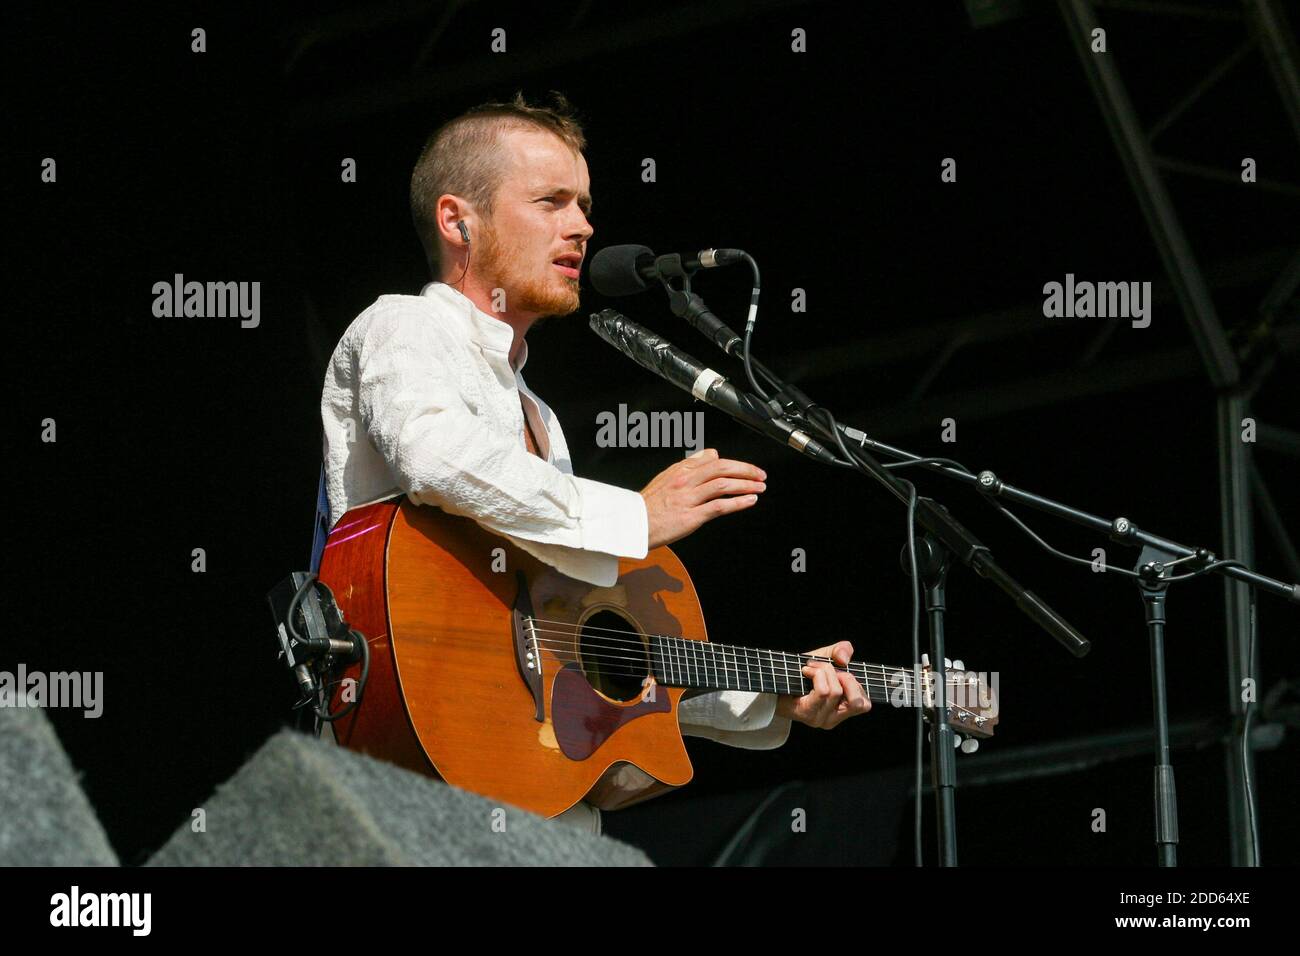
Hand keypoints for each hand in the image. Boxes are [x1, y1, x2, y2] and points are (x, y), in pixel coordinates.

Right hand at [640, 448, 765, 549]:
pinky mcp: (691, 516)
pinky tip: (749, 500)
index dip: (735, 463)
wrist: (631, 524)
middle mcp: (685, 481)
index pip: (713, 460)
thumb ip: (690, 465)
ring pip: (723, 485)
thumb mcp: (667, 477)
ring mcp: (688, 498)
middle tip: (760, 475)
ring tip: (759, 487)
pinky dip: (737, 502)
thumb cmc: (647, 506)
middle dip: (745, 470)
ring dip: (746, 485)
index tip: (747, 468)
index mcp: (680, 471)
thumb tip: (711, 454)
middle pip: (722, 468)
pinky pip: (719, 506)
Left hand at [775, 641, 870, 728]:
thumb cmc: (801, 673)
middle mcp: (833, 719)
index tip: (841, 673)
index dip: (857, 686)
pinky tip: (806, 671)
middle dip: (846, 678)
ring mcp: (820, 719)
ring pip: (836, 692)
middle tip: (829, 670)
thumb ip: (841, 651)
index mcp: (841, 710)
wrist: (774, 680)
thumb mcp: (826, 658)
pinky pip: (823, 692)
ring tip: (812, 667)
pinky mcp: (808, 714)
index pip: (864, 705)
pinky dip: (817, 674)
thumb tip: (844, 658)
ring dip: (825, 671)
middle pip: (856, 702)